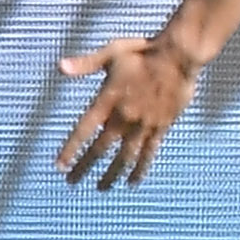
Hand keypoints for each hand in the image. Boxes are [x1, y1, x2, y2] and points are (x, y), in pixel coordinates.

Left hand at [54, 36, 202, 190]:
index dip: (71, 149)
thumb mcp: (112, 52)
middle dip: (85, 167)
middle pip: (101, 149)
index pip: (84, 130)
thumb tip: (61, 67)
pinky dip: (141, 169)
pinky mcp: (162, 126)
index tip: (60, 166)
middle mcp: (124, 116)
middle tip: (72, 182)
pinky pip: (149, 152)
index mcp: (108, 100)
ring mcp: (144, 123)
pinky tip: (133, 181)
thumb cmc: (144, 51)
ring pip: (125, 156)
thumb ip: (86, 64)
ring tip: (102, 188)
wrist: (180, 55)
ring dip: (112, 174)